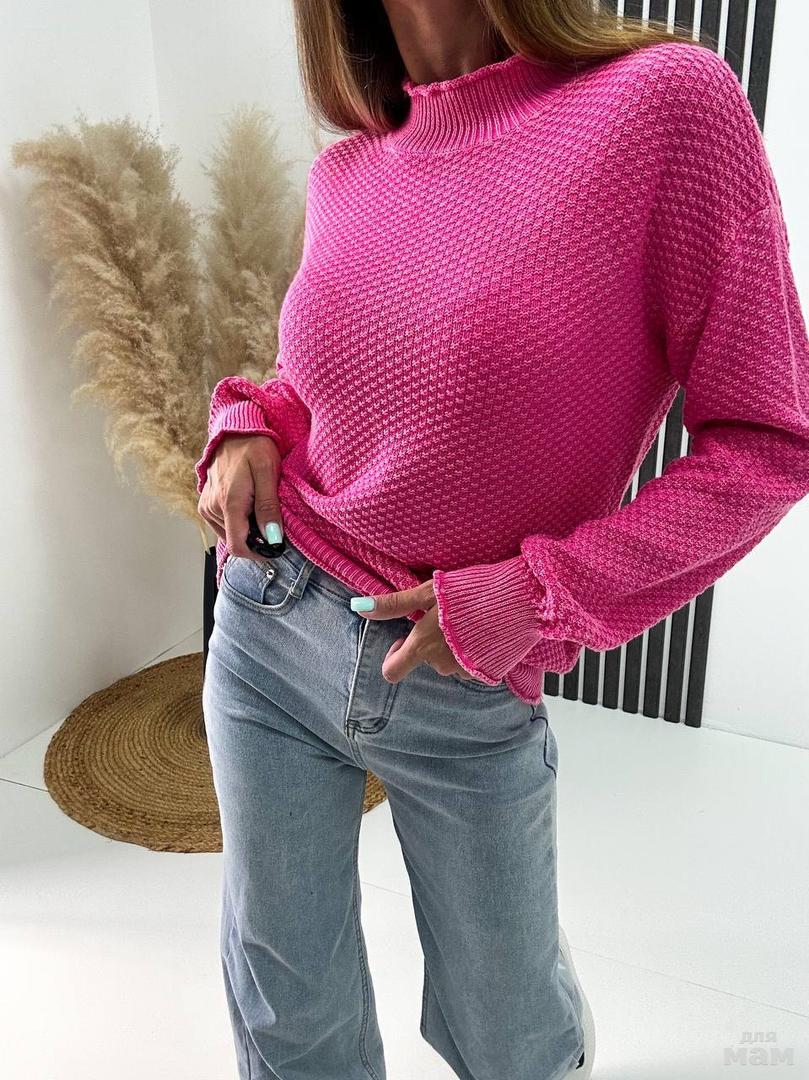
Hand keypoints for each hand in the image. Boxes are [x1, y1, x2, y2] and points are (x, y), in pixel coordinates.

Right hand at [197, 434, 281, 559]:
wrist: (234, 429)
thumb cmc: (253, 446)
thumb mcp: (268, 471)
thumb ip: (269, 506)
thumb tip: (272, 537)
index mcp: (229, 503)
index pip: (238, 546)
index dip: (258, 553)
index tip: (275, 547)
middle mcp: (213, 508)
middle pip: (235, 541)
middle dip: (255, 539)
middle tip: (272, 521)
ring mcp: (207, 506)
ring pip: (229, 534)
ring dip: (246, 529)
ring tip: (260, 508)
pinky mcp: (205, 504)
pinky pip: (222, 524)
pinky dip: (237, 522)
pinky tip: (248, 505)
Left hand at [354, 580, 479, 684]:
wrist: (523, 599)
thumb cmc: (472, 590)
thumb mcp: (428, 591)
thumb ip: (394, 604)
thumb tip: (358, 606)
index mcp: (423, 647)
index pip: (392, 672)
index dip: (393, 656)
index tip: (404, 636)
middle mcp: (442, 665)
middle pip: (424, 660)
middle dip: (429, 641)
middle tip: (446, 614)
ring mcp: (467, 672)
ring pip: (447, 662)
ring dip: (451, 646)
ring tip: (468, 619)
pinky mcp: (489, 672)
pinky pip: (469, 665)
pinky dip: (472, 651)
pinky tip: (482, 630)